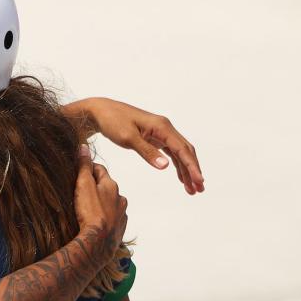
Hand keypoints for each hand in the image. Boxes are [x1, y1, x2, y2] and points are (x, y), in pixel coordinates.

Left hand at [73, 97, 204, 194]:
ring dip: (186, 170)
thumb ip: (147, 152)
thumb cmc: (113, 122)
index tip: (199, 181)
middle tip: (199, 189)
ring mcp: (160, 132)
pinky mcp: (154, 137)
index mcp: (162, 126)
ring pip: (179, 153)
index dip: (192, 166)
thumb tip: (166, 166)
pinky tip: (180, 178)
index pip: (182, 149)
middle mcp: (165, 128)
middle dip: (193, 170)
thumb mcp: (128, 138)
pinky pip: (170, 152)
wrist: (100, 111)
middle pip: (185, 151)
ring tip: (192, 189)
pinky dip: (177, 165)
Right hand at [74, 148, 127, 258]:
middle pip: (107, 187)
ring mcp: (121, 214)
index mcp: (111, 186)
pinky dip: (106, 217)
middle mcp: (120, 198)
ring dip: (102, 202)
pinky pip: (113, 218)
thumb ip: (84, 166)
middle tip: (82, 189)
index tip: (80, 169)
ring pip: (111, 203)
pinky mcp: (119, 229)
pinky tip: (97, 221)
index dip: (89, 168)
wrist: (98, 242)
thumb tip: (84, 148)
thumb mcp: (83, 185)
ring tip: (88, 207)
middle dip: (96, 186)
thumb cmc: (90, 212)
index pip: (100, 170)